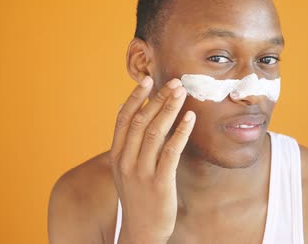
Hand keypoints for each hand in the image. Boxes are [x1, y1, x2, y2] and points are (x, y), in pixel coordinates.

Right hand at [110, 76, 194, 243]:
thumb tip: (126, 108)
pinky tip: (190, 118)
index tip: (147, 80)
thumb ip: (126, 141)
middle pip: (140, 121)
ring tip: (182, 93)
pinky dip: (180, 131)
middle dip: (158, 98)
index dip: (136, 98)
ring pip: (154, 132)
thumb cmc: (137, 196)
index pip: (123, 119)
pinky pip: (170, 151)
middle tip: (174, 82)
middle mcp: (126, 161)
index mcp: (117, 155)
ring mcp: (142, 172)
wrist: (141, 231)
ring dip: (169, 109)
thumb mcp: (125, 168)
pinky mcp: (160, 183)